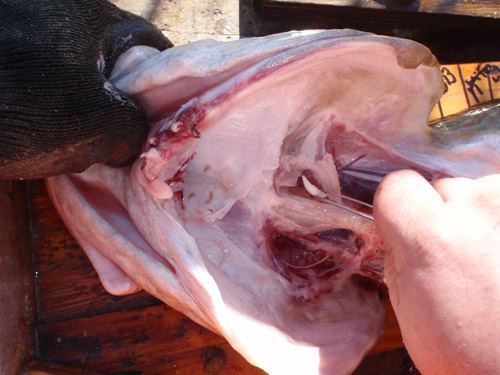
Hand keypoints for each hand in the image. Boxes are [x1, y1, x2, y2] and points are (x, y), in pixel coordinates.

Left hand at [0, 0, 172, 179]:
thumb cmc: (11, 104)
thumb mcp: (93, 124)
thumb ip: (134, 129)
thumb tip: (135, 138)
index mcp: (87, 14)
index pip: (150, 43)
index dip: (167, 82)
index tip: (168, 119)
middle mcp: (55, 16)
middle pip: (114, 63)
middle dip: (124, 106)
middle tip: (128, 143)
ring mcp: (24, 40)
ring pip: (77, 81)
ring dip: (87, 118)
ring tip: (86, 151)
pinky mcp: (3, 64)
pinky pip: (42, 89)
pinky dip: (51, 118)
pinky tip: (45, 144)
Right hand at [374, 170, 499, 374]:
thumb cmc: (472, 353)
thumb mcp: (407, 307)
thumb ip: (396, 253)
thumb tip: (395, 228)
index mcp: (433, 238)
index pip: (397, 183)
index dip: (397, 209)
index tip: (407, 229)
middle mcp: (481, 209)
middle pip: (443, 185)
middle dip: (444, 214)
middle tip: (457, 256)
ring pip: (482, 190)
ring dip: (481, 215)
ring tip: (492, 257)